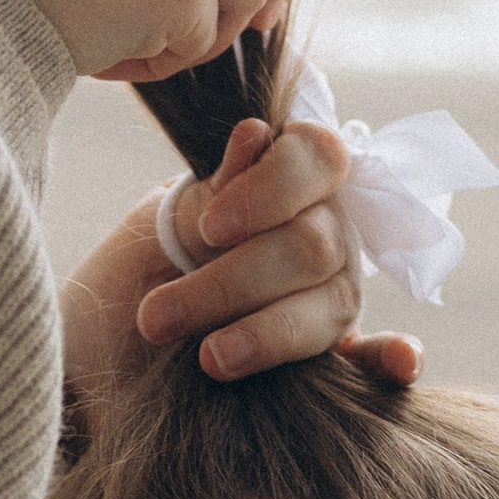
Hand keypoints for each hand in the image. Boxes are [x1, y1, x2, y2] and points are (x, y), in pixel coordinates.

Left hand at [61, 117, 423, 404]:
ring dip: (267, 334)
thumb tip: (257, 135)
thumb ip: (210, 192)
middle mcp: (320, 232)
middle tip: (156, 317)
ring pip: (331, 305)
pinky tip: (398, 362)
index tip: (209, 229)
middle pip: (313, 243)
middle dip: (231, 282)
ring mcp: (331, 296)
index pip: (315, 157)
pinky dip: (391, 360)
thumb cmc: (129, 281)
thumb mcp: (155, 230)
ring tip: (206, 359)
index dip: (270, 189)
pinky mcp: (333, 360)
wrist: (101, 361)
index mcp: (282, 183)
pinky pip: (377, 357)